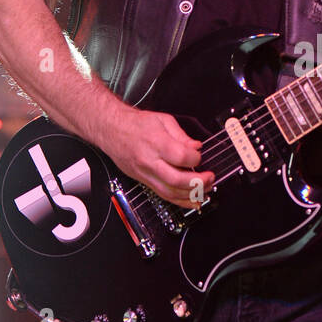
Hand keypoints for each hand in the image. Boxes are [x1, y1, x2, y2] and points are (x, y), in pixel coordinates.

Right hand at [100, 108, 214, 210]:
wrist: (111, 130)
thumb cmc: (135, 124)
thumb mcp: (162, 120)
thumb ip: (182, 135)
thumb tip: (196, 146)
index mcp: (155, 143)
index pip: (180, 157)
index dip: (196, 159)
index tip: (200, 156)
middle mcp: (149, 161)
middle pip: (176, 180)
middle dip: (198, 182)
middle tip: (210, 178)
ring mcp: (145, 174)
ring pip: (170, 193)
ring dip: (191, 195)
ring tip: (206, 190)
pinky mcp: (143, 181)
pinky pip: (163, 196)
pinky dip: (180, 201)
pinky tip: (193, 200)